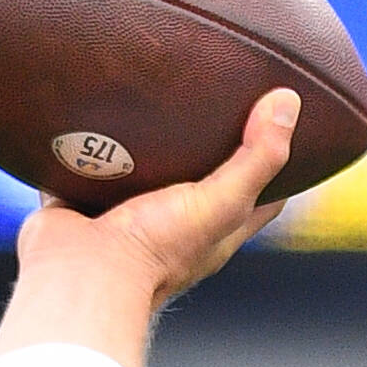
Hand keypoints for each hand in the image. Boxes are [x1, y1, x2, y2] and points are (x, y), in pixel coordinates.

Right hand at [14, 89, 299, 312]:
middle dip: (208, 146)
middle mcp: (175, 225)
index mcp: (216, 232)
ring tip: (154, 95)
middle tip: (214, 101)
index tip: (280, 129)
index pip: (261, 199)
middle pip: (201, 180)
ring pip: (142, 171)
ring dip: (146, 142)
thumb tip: (288, 103)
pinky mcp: (83, 202)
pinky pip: (86, 166)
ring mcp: (128, 215)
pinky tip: (92, 108)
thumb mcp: (221, 201)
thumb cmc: (155, 248)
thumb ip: (256, 158)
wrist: (78, 271)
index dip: (275, 167)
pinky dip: (88, 143)